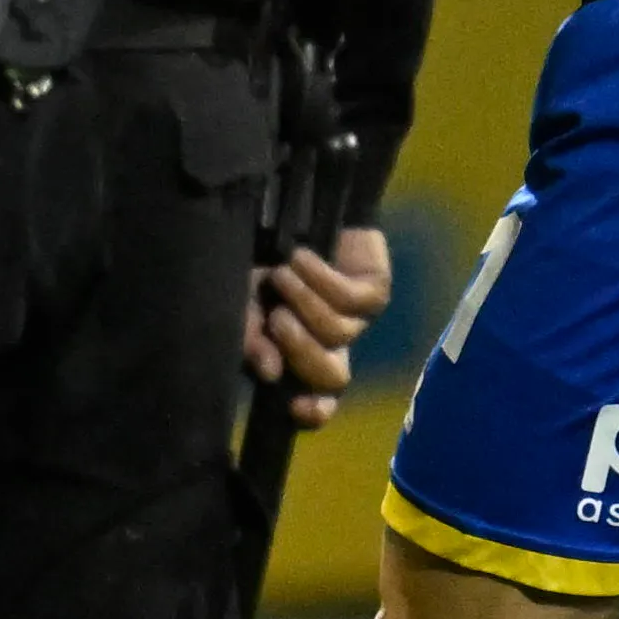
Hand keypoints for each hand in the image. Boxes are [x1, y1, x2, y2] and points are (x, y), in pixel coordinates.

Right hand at [244, 224, 394, 428]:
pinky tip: (302, 257)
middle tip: (277, 319)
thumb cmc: (261, 260)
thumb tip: (270, 372)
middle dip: (302, 350)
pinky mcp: (376, 290)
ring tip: (283, 274)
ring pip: (338, 334)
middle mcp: (334, 345)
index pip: (318, 402)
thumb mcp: (242, 301)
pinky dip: (320, 277)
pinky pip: (351, 299)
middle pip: (332, 378)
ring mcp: (359, 320)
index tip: (293, 406)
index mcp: (302, 356)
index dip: (313, 412)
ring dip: (304, 302)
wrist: (289, 206)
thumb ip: (251, 339)